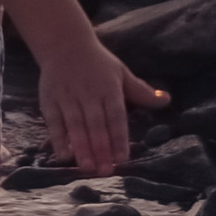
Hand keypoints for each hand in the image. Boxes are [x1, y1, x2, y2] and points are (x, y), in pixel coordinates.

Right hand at [38, 46, 166, 176]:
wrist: (64, 44)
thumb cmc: (98, 63)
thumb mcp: (122, 73)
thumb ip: (142, 91)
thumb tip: (166, 100)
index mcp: (109, 88)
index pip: (115, 116)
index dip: (119, 137)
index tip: (122, 158)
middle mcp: (88, 93)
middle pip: (95, 124)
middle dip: (100, 149)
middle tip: (105, 172)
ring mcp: (67, 97)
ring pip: (75, 125)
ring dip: (81, 147)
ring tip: (88, 168)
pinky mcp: (49, 100)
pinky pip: (54, 122)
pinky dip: (58, 138)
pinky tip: (65, 156)